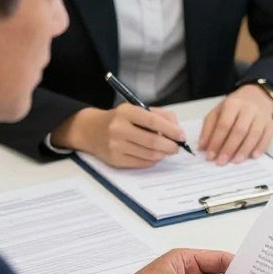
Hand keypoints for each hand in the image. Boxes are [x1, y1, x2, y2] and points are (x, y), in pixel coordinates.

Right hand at [52, 105, 186, 167]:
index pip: (153, 121)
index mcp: (125, 112)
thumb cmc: (120, 119)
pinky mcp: (115, 160)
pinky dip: (153, 160)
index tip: (181, 135)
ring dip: (163, 154)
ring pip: (148, 154)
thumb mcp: (136, 109)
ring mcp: (115, 146)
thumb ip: (159, 115)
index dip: (171, 130)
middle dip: (170, 146)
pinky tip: (155, 155)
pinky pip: (141, 163)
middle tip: (177, 147)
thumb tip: (177, 129)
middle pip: (152, 141)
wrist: (91, 130)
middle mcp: (118, 128)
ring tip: (167, 150)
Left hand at [198, 85, 272, 164]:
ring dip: (244, 150)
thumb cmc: (234, 107)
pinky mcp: (271, 123)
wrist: (257, 96)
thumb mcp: (218, 112)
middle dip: (229, 148)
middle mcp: (249, 108)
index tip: (210, 155)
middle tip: (221, 162)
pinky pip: (267, 137)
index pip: (224, 125)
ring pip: (254, 135)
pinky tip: (253, 156)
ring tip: (235, 161)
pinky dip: (261, 147)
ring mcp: (262, 116)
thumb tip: (203, 147)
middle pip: (239, 130)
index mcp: (232, 104)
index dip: (216, 141)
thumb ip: (209, 128)